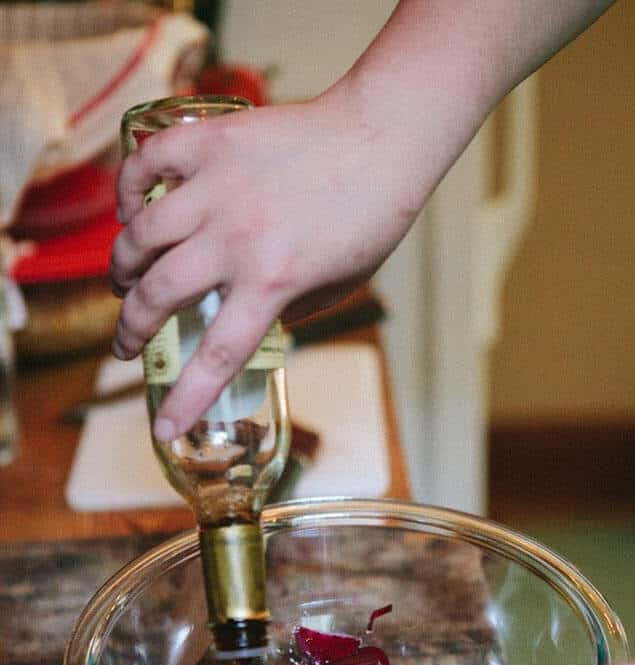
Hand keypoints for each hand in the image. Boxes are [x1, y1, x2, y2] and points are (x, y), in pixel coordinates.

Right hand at [110, 85, 423, 438]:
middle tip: (126, 344)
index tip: (165, 427)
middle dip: (131, 330)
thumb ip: (291, 310)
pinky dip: (127, 189)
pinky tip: (131, 210)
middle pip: (159, 296)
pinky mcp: (210, 143)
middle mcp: (236, 240)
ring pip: (140, 236)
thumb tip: (257, 323)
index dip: (186, 399)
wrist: (382, 138)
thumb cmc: (370, 217)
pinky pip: (146, 164)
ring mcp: (218, 188)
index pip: (217, 356)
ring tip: (125, 281)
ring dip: (123, 268)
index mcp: (273, 282)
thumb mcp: (340, 286)